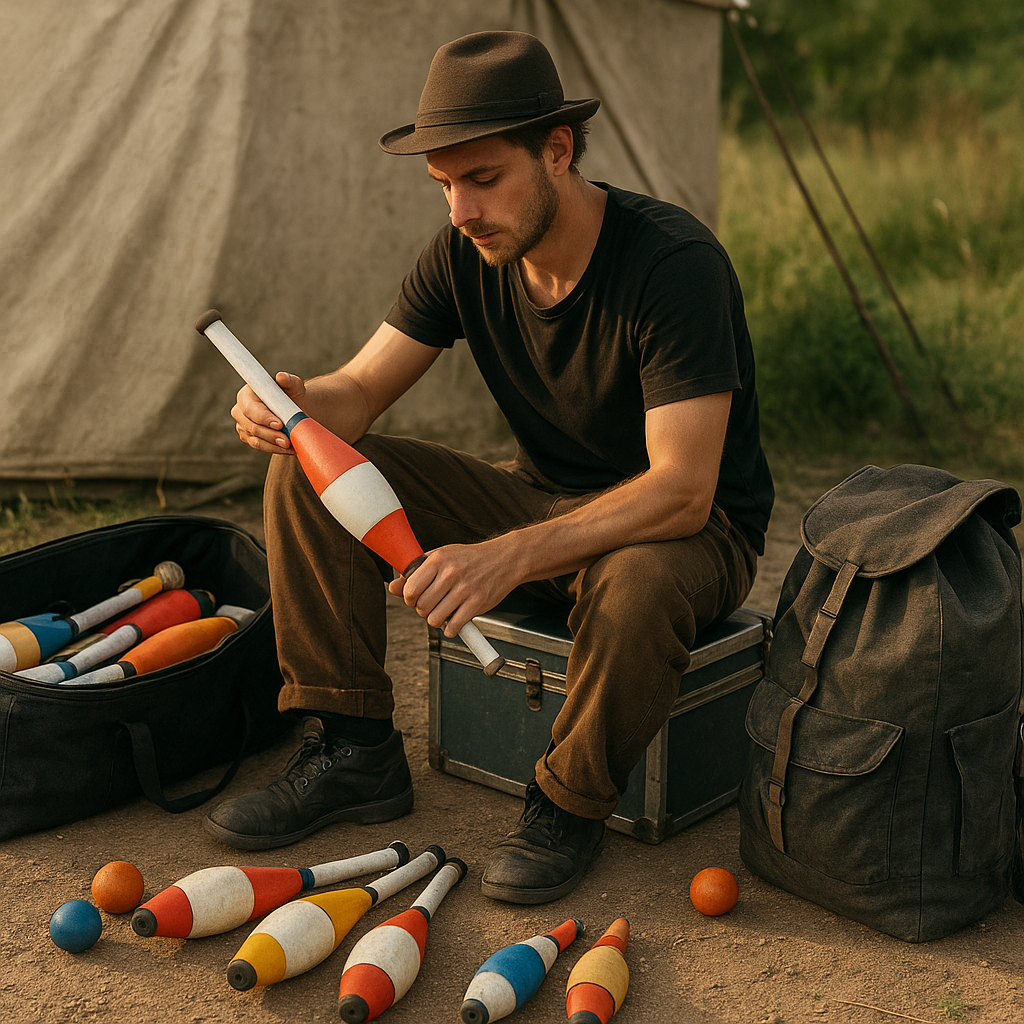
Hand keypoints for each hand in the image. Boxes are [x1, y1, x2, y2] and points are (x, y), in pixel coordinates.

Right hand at [231, 372, 305, 453]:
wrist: (293, 409)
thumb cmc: (291, 394)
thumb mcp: (293, 386)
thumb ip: (288, 380)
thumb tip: (281, 377)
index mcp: (246, 394)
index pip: (251, 408)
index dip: (264, 417)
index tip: (279, 424)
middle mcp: (240, 410)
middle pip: (252, 427)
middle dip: (271, 435)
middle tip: (287, 441)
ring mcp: (243, 425)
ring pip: (256, 440)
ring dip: (274, 445)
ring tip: (290, 446)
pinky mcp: (249, 438)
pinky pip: (260, 447)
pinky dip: (275, 449)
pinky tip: (289, 449)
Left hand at [387, 538, 517, 636]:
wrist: (504, 559)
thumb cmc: (469, 558)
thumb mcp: (441, 557)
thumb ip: (416, 572)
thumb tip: (393, 587)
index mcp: (438, 560)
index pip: (410, 589)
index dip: (409, 599)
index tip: (415, 598)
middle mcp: (451, 574)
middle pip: (421, 606)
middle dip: (423, 610)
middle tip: (432, 605)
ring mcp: (465, 589)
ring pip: (434, 619)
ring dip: (436, 620)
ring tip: (443, 611)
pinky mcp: (477, 603)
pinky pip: (453, 627)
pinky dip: (450, 628)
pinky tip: (455, 619)